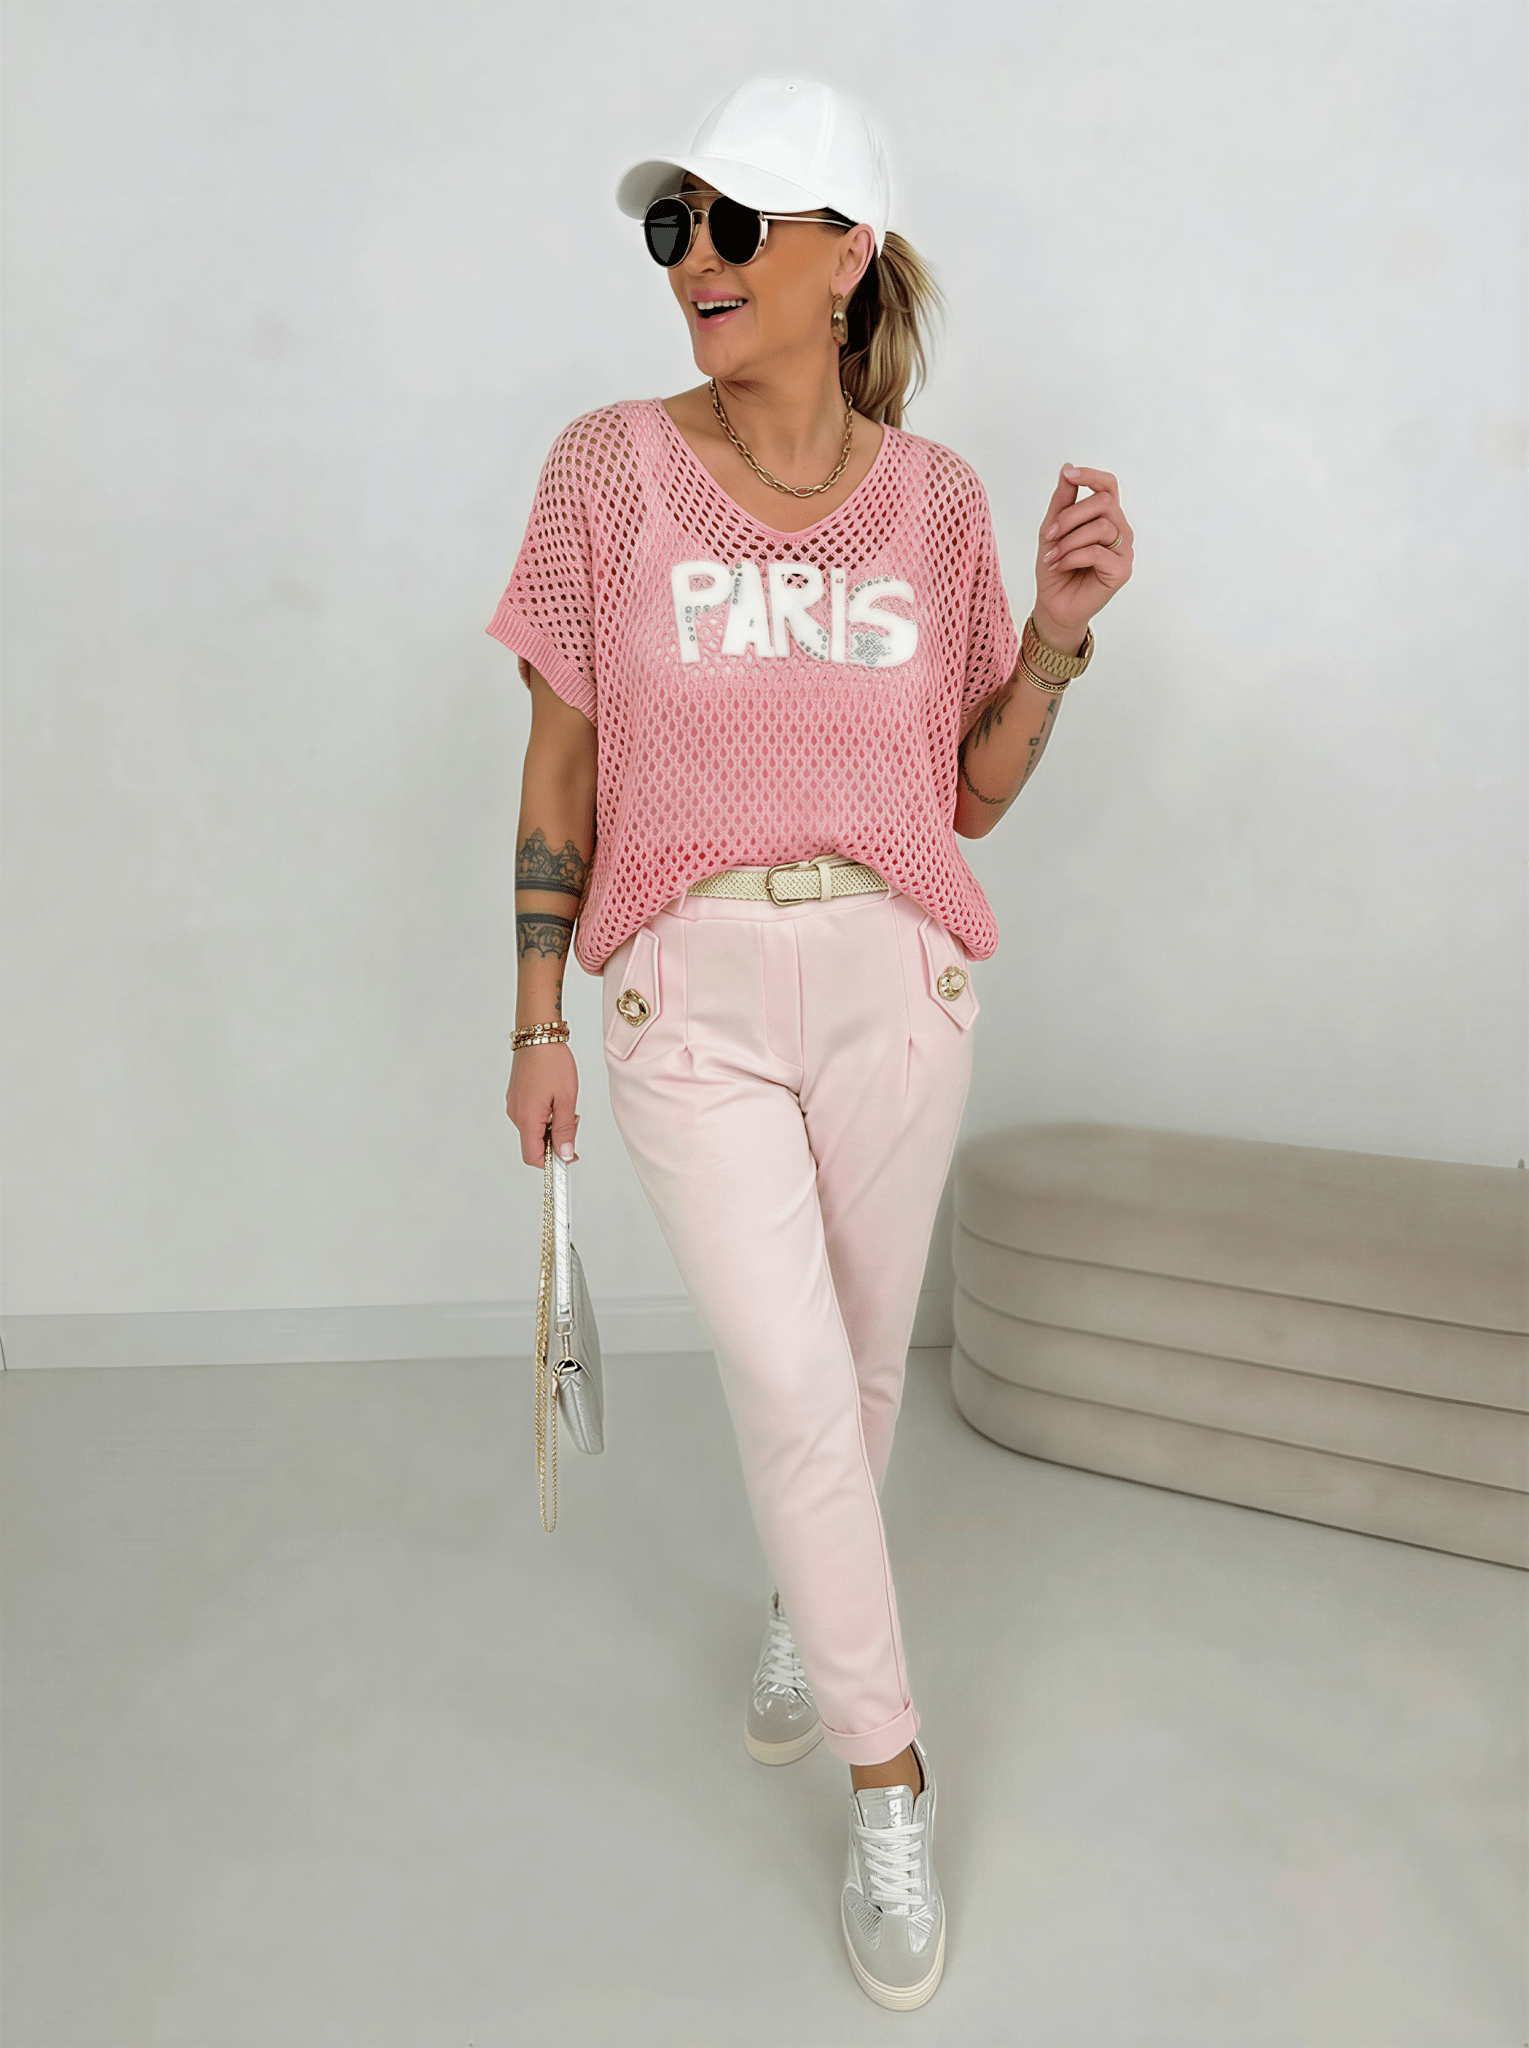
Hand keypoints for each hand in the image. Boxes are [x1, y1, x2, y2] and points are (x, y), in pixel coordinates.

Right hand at [506, 1040, 579, 1164]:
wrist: (537, 1035)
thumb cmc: (552, 1061)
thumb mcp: (566, 1099)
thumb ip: (565, 1130)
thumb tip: (565, 1154)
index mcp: (527, 1118)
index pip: (533, 1157)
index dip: (552, 1163)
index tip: (569, 1157)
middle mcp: (516, 1114)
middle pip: (535, 1143)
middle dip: (556, 1139)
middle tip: (572, 1120)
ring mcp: (514, 1105)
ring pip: (534, 1129)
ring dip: (552, 1126)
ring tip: (565, 1104)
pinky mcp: (516, 1097)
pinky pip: (531, 1116)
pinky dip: (545, 1115)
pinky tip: (555, 1098)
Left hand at [1033, 465, 1133, 648]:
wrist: (1054, 604)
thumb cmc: (1056, 567)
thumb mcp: (1052, 530)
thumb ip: (1062, 501)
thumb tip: (1067, 468)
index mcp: (1107, 517)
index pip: (1109, 486)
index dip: (1091, 476)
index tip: (1069, 475)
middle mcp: (1121, 531)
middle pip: (1104, 502)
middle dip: (1070, 516)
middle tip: (1048, 534)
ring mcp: (1125, 551)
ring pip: (1101, 527)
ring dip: (1069, 540)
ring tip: (1052, 556)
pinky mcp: (1122, 571)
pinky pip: (1097, 552)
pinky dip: (1072, 557)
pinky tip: (1060, 565)